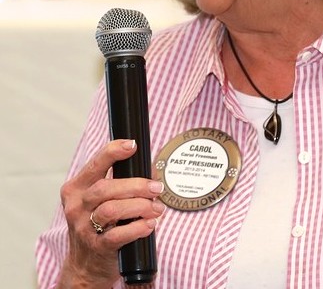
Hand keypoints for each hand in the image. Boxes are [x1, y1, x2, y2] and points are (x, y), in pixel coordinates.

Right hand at [56, 139, 164, 287]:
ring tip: (157, 208)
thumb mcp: (101, 200)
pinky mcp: (96, 247)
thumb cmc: (98, 225)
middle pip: (106, 188)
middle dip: (136, 185)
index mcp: (76, 188)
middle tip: (157, 188)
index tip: (131, 145)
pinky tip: (149, 224)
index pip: (95, 164)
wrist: (86, 266)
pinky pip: (117, 235)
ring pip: (111, 209)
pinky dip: (137, 228)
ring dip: (140, 206)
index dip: (113, 152)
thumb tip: (152, 171)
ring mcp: (84, 228)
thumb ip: (122, 183)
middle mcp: (77, 206)